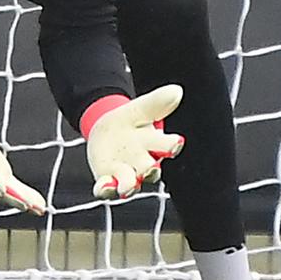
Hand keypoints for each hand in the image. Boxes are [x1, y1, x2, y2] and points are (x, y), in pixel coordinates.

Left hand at [84, 85, 184, 200]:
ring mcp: (125, 173)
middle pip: (151, 170)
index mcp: (154, 144)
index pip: (167, 145)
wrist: (106, 131)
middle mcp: (142, 162)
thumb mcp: (140, 109)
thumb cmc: (130, 123)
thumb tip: (176, 90)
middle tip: (151, 169)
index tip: (175, 143)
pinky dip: (106, 189)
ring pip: (130, 183)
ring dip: (129, 185)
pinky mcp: (107, 178)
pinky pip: (107, 188)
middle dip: (151, 171)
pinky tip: (103, 185)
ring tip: (127, 187)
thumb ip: (157, 102)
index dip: (172, 145)